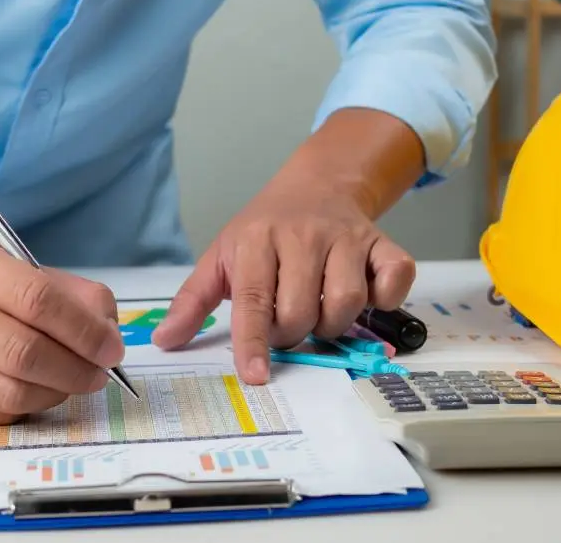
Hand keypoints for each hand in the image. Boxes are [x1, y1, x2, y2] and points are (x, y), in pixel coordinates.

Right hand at [0, 240, 124, 423]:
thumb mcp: (27, 273)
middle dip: (74, 369)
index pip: (36, 299)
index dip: (82, 329)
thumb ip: (76, 297)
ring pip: (11, 391)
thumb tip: (109, 336)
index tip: (111, 348)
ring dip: (56, 392)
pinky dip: (30, 407)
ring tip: (73, 382)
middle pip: (23, 352)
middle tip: (99, 374)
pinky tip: (38, 390)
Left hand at [152, 174, 415, 384]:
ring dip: (333, 324)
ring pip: (347, 303)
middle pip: (302, 310)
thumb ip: (193, 300)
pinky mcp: (382, 242)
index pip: (254, 300)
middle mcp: (303, 235)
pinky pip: (396, 278)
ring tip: (319, 313)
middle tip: (286, 324)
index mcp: (257, 240)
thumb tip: (165, 341)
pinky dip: (386, 298)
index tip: (256, 375)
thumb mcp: (222, 256)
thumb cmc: (264, 230)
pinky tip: (367, 296)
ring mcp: (346, 238)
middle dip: (292, 333)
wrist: (315, 184)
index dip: (253, 341)